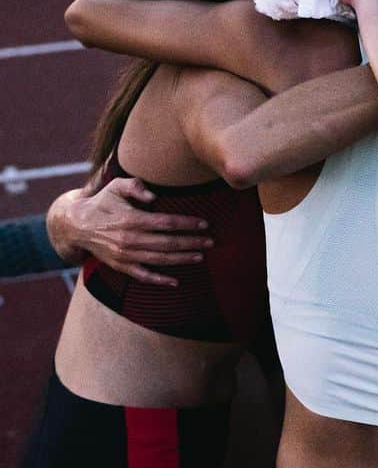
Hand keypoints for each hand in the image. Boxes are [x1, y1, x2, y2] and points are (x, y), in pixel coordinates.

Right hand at [60, 179, 213, 286]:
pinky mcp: (120, 266)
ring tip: (201, 256)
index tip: (204, 223)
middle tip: (211, 241)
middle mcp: (128, 239)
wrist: (76, 225)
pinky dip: (159, 280)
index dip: (187, 224)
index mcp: (130, 219)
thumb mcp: (116, 186)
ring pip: (159, 260)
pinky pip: (142, 276)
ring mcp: (124, 255)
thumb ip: (135, 186)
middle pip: (167, 242)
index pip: (166, 223)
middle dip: (192, 242)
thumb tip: (153, 195)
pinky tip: (175, 281)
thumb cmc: (103, 202)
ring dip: (182, 258)